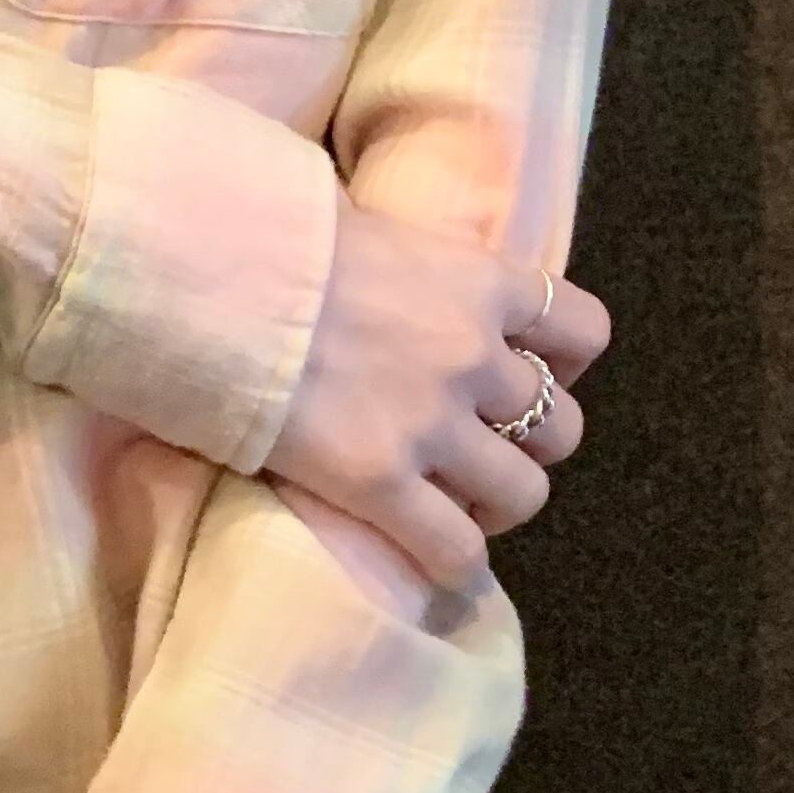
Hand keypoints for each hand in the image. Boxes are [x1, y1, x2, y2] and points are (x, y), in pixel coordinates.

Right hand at [262, 207, 608, 588]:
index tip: (532, 374)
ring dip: (498, 505)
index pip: (583, 331)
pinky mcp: (380, 483)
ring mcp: (431, 425)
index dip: (567, 364)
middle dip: (529, 444)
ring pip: (524, 492)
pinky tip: (437, 567)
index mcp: (480, 284)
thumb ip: (411, 264)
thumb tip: (390, 266)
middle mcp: (473, 357)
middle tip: (482, 450)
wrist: (210, 277)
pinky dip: (455, 566)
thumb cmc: (272, 236)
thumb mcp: (371, 225)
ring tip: (459, 508)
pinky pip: (455, 549)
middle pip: (560, 426)